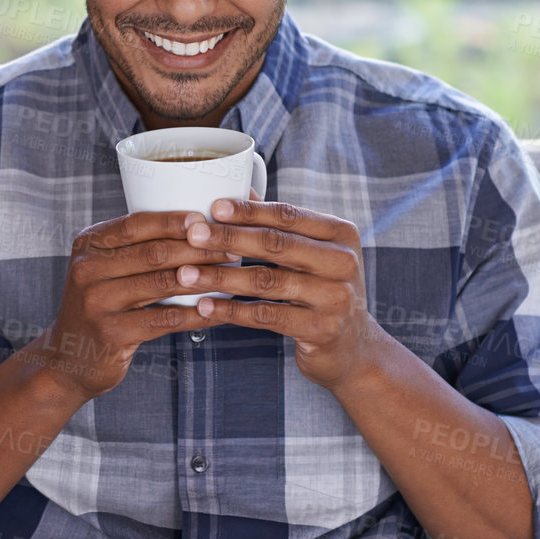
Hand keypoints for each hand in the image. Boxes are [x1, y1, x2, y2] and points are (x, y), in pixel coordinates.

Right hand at [32, 210, 239, 402]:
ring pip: (162, 284)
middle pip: (153, 252)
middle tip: (231, 247)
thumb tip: (193, 225)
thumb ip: (132, 248)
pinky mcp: (112, 333)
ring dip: (202, 278)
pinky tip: (215, 311)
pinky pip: (164, 320)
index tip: (207, 219)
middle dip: (197, 248)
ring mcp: (97, 302)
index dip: (173, 221)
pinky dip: (193, 314)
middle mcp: (88, 270)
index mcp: (88, 245)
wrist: (69, 358)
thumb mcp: (102, 269)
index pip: (135, 224)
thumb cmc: (99, 306)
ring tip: (230, 274)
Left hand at [176, 198, 389, 391]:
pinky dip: (232, 311)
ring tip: (186, 275)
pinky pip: (266, 315)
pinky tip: (206, 306)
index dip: (248, 211)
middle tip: (192, 235)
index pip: (287, 215)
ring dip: (220, 276)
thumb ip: (282, 225)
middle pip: (275, 244)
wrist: (353, 348)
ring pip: (266, 281)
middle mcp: (342, 261)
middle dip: (228, 238)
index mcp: (340, 234)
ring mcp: (335, 297)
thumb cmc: (323, 291)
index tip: (213, 207)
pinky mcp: (320, 329)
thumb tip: (242, 190)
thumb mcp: (313, 253)